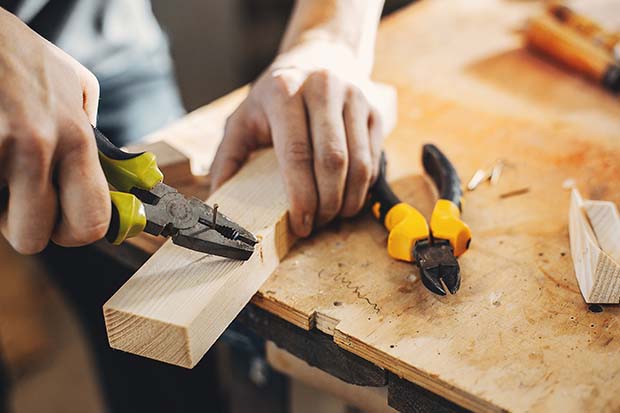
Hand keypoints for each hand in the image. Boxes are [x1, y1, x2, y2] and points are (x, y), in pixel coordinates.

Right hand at [0, 8, 109, 253]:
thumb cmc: (20, 56)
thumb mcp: (75, 86)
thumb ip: (91, 134)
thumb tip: (109, 177)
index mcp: (77, 139)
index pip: (91, 223)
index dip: (75, 233)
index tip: (65, 224)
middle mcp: (38, 147)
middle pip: (33, 239)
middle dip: (26, 225)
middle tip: (19, 196)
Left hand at [210, 40, 386, 236]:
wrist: (321, 56)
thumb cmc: (277, 96)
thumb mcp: (245, 116)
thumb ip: (228, 156)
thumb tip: (218, 198)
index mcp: (284, 91)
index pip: (296, 153)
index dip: (301, 195)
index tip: (300, 223)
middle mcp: (322, 88)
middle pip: (333, 161)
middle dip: (327, 203)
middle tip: (317, 224)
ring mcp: (354, 97)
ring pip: (359, 163)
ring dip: (349, 200)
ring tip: (334, 216)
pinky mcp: (374, 110)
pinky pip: (373, 158)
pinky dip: (363, 186)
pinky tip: (348, 196)